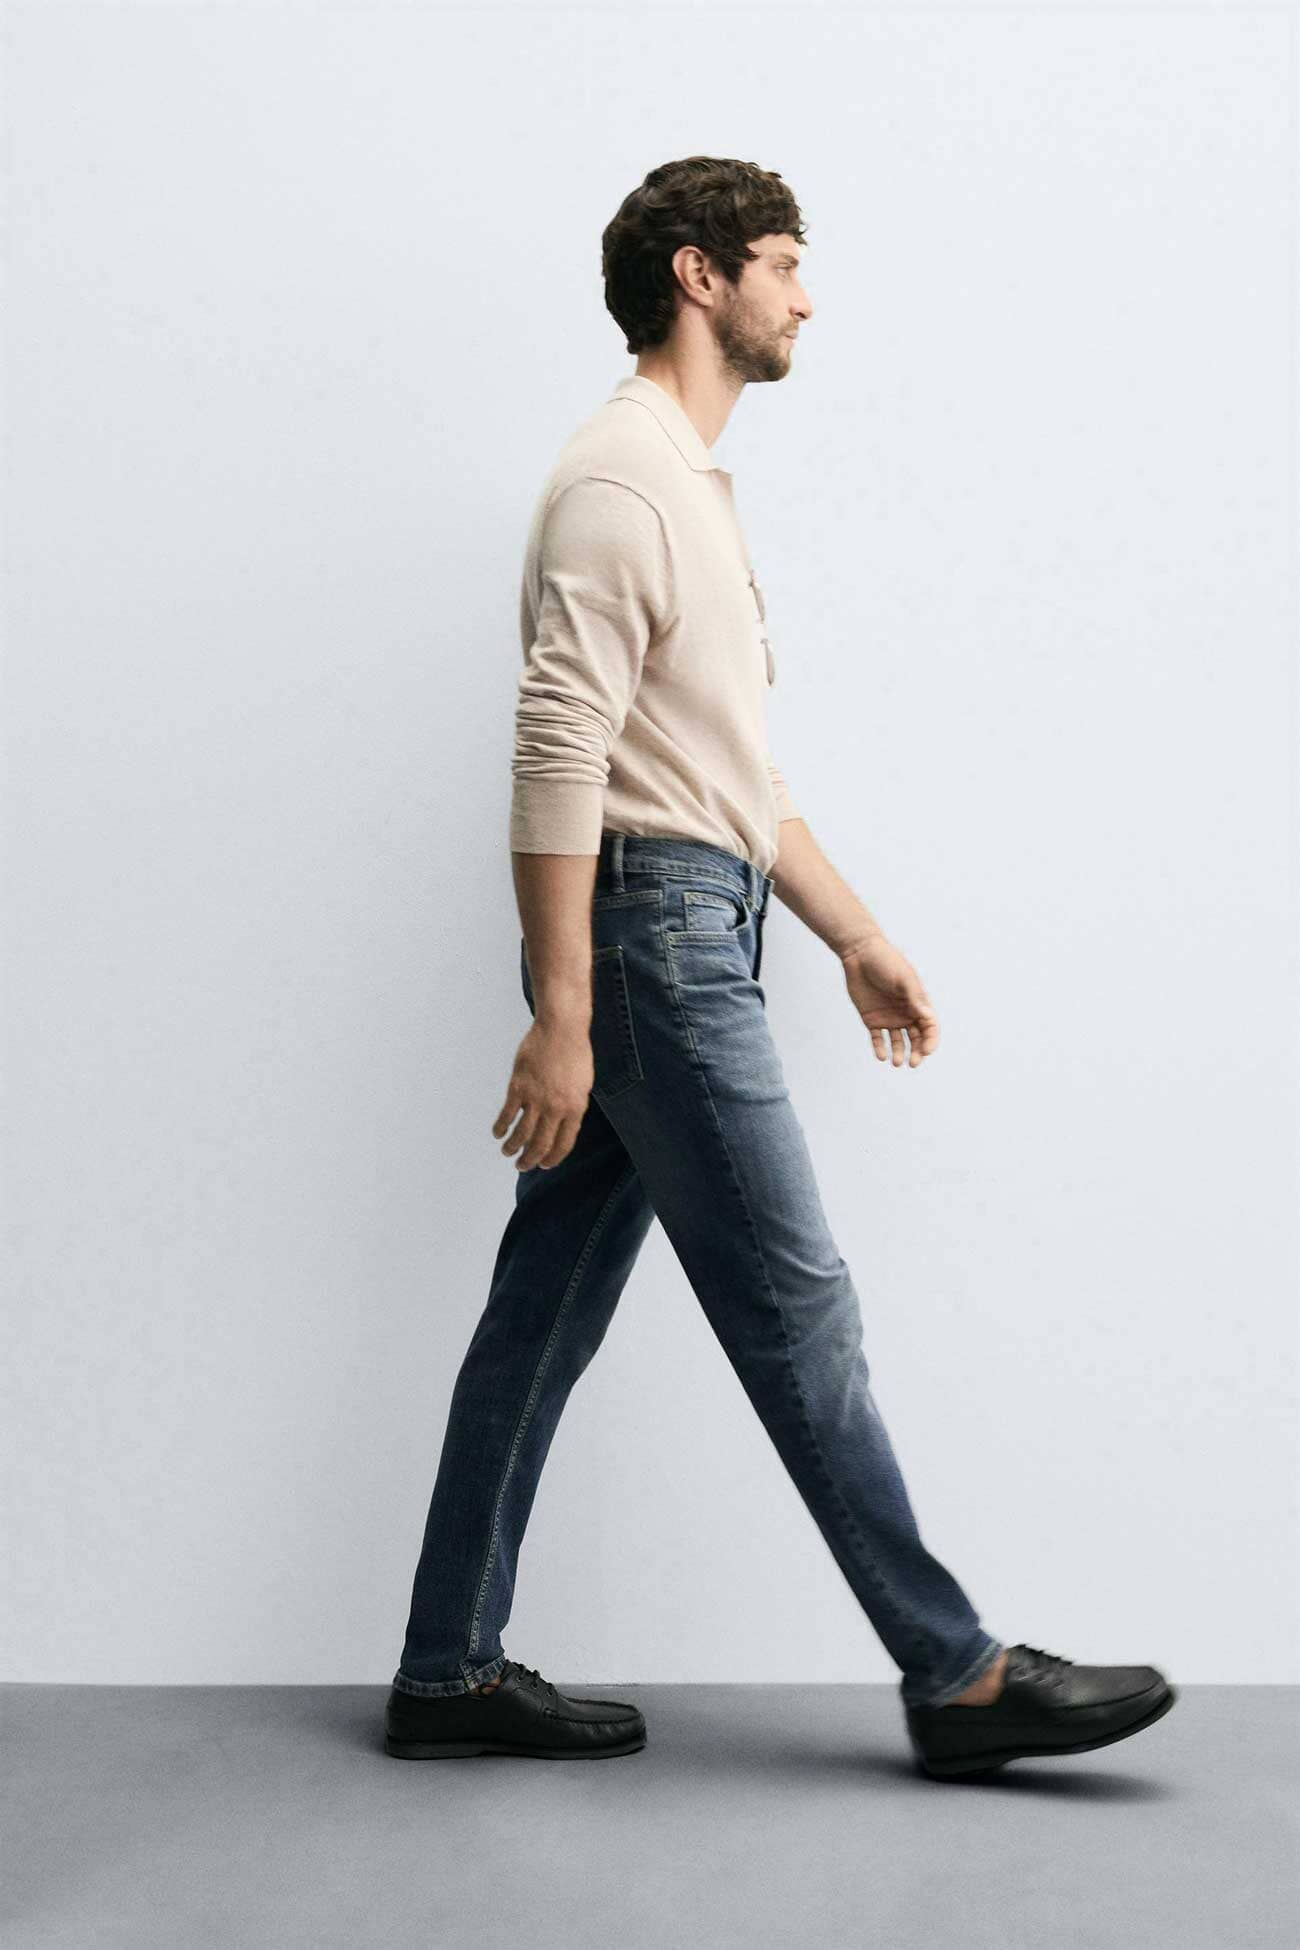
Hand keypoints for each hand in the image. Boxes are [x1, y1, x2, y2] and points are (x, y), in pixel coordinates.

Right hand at [492, 1017, 592, 1169]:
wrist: (561, 1029)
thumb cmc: (575, 1054)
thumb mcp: (583, 1085)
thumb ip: (573, 1107)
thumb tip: (561, 1126)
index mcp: (575, 1108)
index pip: (563, 1144)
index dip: (553, 1158)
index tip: (544, 1165)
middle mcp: (556, 1108)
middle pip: (541, 1144)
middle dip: (530, 1160)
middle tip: (523, 1166)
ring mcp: (536, 1098)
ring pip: (522, 1133)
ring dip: (513, 1148)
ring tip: (508, 1153)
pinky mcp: (518, 1088)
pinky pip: (507, 1114)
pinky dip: (501, 1127)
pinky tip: (498, 1133)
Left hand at [840, 931, 939, 1066]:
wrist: (859, 953)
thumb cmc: (886, 961)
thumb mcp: (903, 978)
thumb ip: (915, 997)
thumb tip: (928, 1017)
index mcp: (918, 1003)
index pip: (929, 1027)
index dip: (930, 1041)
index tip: (926, 1051)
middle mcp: (905, 1013)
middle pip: (916, 1038)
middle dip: (916, 1052)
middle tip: (912, 1063)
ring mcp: (889, 1017)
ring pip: (897, 1042)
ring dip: (899, 1053)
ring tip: (896, 1062)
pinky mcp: (871, 1019)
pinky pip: (878, 1039)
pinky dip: (880, 1048)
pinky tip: (881, 1056)